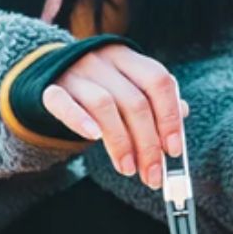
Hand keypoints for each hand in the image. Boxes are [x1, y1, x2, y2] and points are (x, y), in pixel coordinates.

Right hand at [42, 44, 186, 188]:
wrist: (49, 73)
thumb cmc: (100, 86)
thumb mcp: (130, 86)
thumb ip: (155, 101)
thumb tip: (183, 113)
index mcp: (129, 59)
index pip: (159, 83)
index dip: (170, 117)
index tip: (173, 151)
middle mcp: (103, 62)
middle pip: (134, 102)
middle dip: (148, 144)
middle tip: (153, 174)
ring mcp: (75, 73)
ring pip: (104, 105)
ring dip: (120, 142)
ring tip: (128, 169)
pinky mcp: (49, 89)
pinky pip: (62, 102)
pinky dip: (79, 120)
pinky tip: (93, 138)